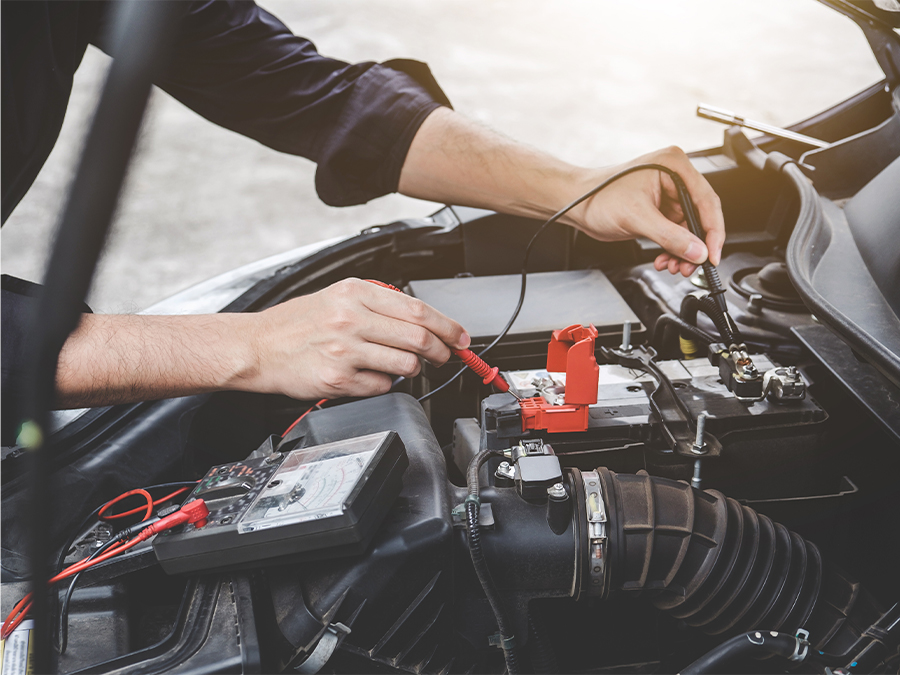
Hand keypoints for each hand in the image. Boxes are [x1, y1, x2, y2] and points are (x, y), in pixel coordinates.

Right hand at [250, 278, 469, 399]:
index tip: (460, 337)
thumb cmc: (295, 324)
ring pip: (405, 365)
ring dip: (410, 368)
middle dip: (440, 351)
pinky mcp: (337, 379)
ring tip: (396, 364)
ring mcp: (344, 351)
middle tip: (443, 356)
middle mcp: (350, 319)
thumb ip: (377, 304)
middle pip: (418, 338)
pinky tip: (368, 375)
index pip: (417, 309)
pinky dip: (382, 384)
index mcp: (354, 293)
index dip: (447, 326)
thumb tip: (422, 320)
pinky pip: (381, 386)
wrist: (256, 347)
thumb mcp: (336, 297)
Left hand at [568, 146, 724, 276]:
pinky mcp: (659, 209)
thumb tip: (697, 251)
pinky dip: (672, 249)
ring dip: (683, 251)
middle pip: (700, 216)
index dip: (713, 231)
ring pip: (688, 229)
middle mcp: (674, 177)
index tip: (712, 255)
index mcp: (674, 166)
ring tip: (673, 266)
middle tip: (691, 266)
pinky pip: (675, 233)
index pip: (706, 200)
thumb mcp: (637, 217)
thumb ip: (670, 237)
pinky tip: (665, 259)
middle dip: (695, 245)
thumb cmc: (597, 196)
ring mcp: (667, 194)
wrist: (575, 204)